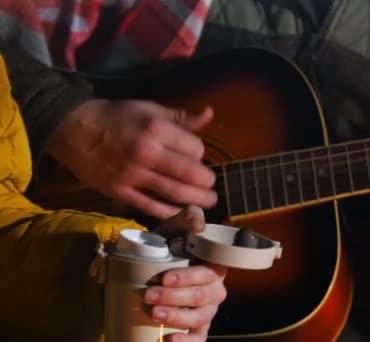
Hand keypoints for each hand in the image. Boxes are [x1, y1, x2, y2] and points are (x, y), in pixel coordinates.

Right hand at [48, 99, 216, 218]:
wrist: (72, 129)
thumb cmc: (115, 117)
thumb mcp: (148, 108)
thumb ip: (181, 117)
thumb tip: (209, 114)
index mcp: (156, 129)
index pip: (194, 148)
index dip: (199, 153)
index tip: (195, 155)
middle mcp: (147, 153)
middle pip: (190, 174)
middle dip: (207, 182)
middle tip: (212, 186)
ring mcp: (133, 175)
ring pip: (174, 192)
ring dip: (196, 200)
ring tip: (207, 201)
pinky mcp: (119, 191)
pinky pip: (150, 206)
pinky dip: (168, 211)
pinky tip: (178, 210)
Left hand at [147, 205, 227, 340]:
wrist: (153, 263)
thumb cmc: (169, 243)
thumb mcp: (177, 224)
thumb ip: (189, 216)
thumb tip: (198, 226)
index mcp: (214, 265)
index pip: (207, 274)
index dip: (188, 278)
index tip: (164, 278)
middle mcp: (215, 289)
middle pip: (201, 297)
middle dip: (175, 298)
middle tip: (149, 296)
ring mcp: (207, 309)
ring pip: (200, 318)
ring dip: (178, 318)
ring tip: (155, 315)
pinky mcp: (197, 327)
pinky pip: (199, 339)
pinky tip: (168, 340)